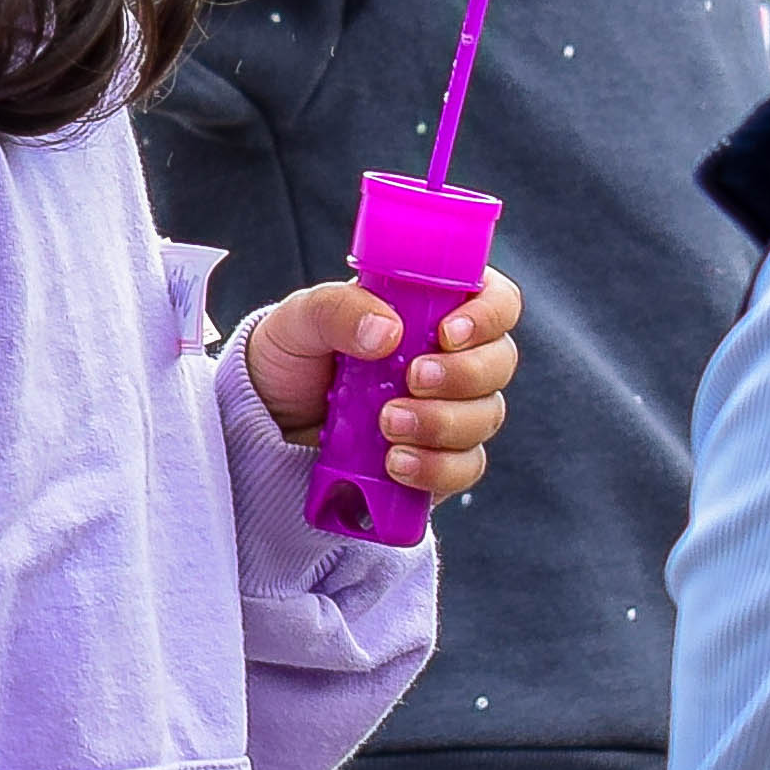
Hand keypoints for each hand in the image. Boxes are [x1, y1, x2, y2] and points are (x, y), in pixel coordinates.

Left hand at [240, 268, 523, 507]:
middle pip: (501, 362)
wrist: (268, 424)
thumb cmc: (291, 357)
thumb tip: (387, 333)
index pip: (496, 301)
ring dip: (443, 422)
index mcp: (434, 307)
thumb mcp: (301, 321)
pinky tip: (395, 463)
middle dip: (464, 375)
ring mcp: (450, 411)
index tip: (446, 334)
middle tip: (412, 380)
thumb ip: (338, 311)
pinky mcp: (438, 460)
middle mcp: (453, 358)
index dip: (487, 315)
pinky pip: (464, 467)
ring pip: (486, 417)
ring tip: (387, 424)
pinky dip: (435, 467)